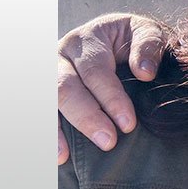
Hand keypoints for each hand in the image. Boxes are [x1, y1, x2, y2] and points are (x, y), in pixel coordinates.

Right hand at [57, 13, 167, 163]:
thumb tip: (145, 73)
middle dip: (86, 117)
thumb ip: (149, 45)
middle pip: (65, 87)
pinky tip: (52, 154)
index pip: (94, 71)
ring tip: (64, 156)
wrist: (117, 40)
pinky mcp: (43, 92)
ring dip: (54, 129)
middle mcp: (61, 55)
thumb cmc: (134, 40)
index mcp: (87, 39)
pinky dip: (43, 133)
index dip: (111, 98)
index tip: (128, 124)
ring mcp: (47, 74)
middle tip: (108, 142)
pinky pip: (38, 113)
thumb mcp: (146, 32)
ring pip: (45, 101)